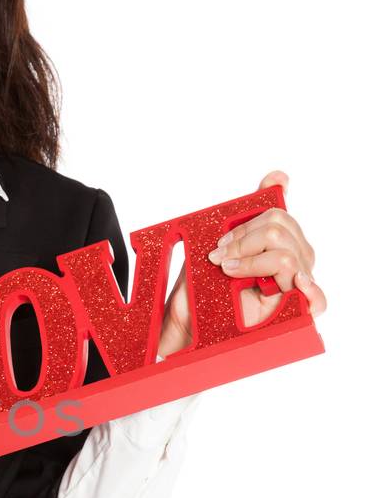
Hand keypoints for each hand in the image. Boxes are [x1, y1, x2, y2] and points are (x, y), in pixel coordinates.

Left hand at [156, 170, 325, 358]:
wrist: (184, 322)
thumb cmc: (202, 285)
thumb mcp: (219, 244)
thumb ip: (249, 213)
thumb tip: (280, 176)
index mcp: (278, 244)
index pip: (280, 215)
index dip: (249, 224)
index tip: (222, 241)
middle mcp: (293, 263)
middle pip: (282, 230)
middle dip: (245, 241)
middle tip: (219, 258)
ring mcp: (295, 285)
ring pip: (288, 255)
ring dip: (251, 261)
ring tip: (229, 273)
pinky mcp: (293, 311)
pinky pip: (314, 295)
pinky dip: (307, 287)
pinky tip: (294, 284)